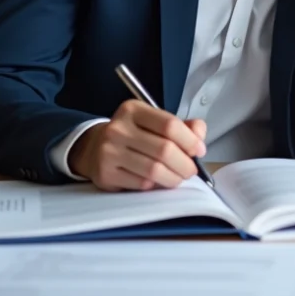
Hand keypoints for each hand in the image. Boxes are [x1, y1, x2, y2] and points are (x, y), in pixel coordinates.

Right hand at [70, 100, 207, 190]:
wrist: (94, 148)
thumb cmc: (134, 135)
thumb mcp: (155, 122)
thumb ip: (183, 126)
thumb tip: (199, 136)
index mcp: (133, 110)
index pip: (169, 125)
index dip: (190, 140)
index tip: (200, 150)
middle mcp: (118, 129)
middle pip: (164, 150)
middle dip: (185, 164)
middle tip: (191, 170)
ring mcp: (109, 152)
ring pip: (154, 170)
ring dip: (174, 178)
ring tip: (178, 177)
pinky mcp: (105, 174)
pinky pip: (141, 184)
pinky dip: (155, 185)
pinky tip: (157, 181)